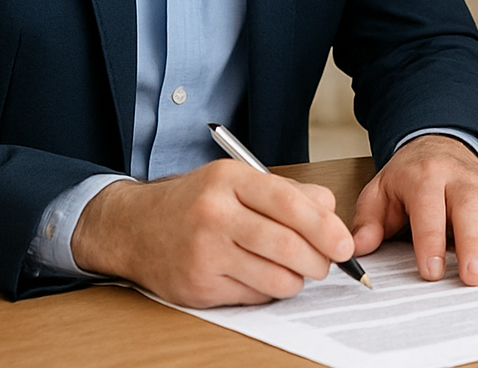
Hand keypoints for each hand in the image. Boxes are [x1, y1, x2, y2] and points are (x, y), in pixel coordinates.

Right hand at [71, 159, 352, 306]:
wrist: (133, 228)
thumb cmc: (195, 203)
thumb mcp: (237, 180)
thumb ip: (288, 192)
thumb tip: (331, 213)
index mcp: (229, 180)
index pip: (290, 204)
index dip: (325, 228)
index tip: (344, 244)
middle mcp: (214, 215)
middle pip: (287, 246)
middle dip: (318, 261)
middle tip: (326, 263)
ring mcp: (204, 254)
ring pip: (275, 279)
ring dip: (296, 280)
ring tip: (294, 270)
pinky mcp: (198, 287)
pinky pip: (253, 297)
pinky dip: (268, 290)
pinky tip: (261, 276)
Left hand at [349, 134, 477, 285]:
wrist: (439, 145)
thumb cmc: (409, 178)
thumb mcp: (380, 192)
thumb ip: (368, 221)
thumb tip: (357, 249)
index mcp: (424, 176)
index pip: (429, 207)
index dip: (431, 239)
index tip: (433, 270)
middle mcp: (460, 179)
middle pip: (470, 208)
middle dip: (474, 243)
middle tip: (474, 277)